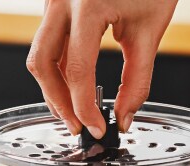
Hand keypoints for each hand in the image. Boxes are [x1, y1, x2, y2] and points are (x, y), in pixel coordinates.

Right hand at [26, 0, 177, 136]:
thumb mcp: (150, 31)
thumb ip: (137, 80)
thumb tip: (124, 118)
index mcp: (87, 4)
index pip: (76, 71)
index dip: (85, 108)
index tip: (98, 129)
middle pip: (43, 65)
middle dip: (59, 103)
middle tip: (79, 128)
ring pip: (40, 55)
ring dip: (53, 90)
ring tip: (75, 113)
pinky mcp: (54, 3)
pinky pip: (47, 43)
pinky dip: (56, 71)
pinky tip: (71, 88)